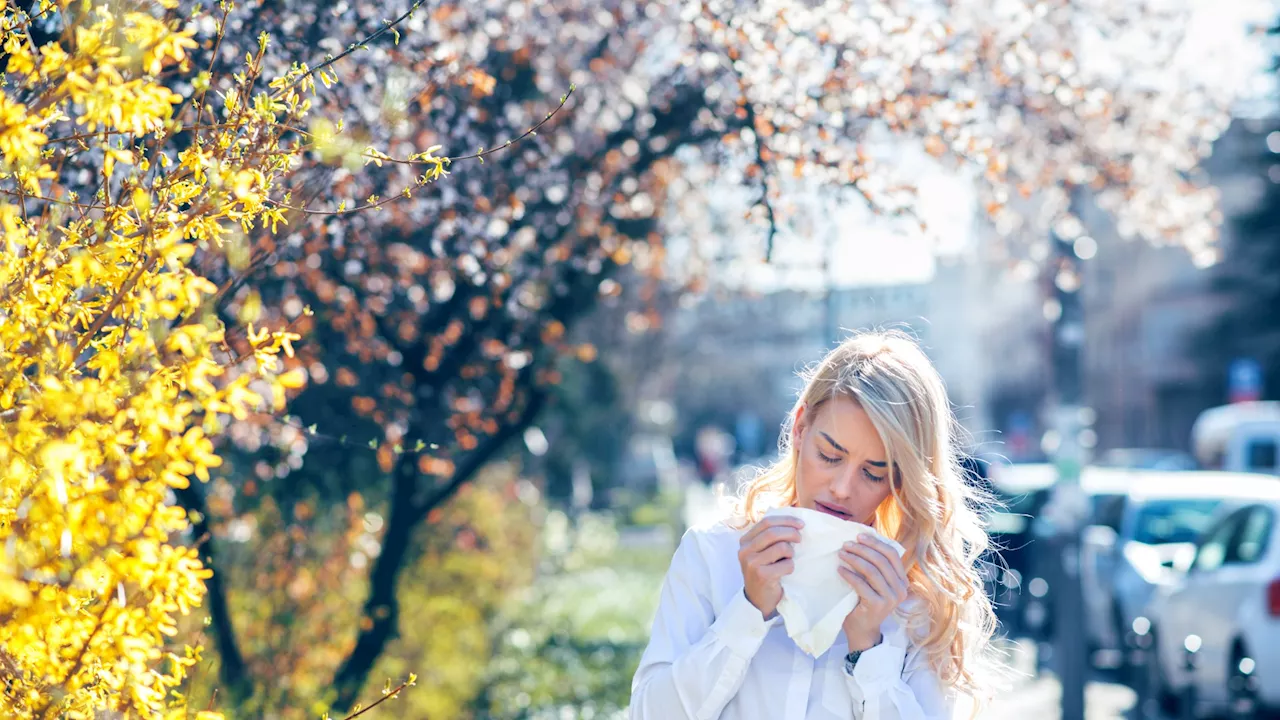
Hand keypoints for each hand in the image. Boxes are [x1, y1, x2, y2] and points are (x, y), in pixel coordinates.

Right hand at [738, 515, 803, 618]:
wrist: (758, 599)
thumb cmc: (764, 572)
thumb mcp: (761, 552)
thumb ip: (770, 538)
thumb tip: (794, 523)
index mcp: (745, 541)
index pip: (766, 522)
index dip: (786, 520)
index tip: (800, 524)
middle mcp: (745, 550)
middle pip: (773, 532)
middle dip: (791, 532)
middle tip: (800, 538)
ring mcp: (752, 563)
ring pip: (781, 547)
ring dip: (791, 552)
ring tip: (788, 559)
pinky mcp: (762, 575)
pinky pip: (786, 564)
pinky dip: (790, 567)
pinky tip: (785, 572)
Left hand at [838, 535, 908, 650]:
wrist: (862, 629)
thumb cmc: (865, 601)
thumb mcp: (874, 581)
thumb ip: (875, 565)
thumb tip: (861, 539)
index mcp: (902, 580)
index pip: (892, 554)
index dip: (876, 543)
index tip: (859, 536)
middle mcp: (901, 589)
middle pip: (882, 560)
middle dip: (862, 549)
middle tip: (845, 544)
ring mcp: (891, 598)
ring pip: (872, 571)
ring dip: (854, 559)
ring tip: (841, 554)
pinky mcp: (878, 605)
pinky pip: (862, 584)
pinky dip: (849, 575)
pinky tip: (839, 570)